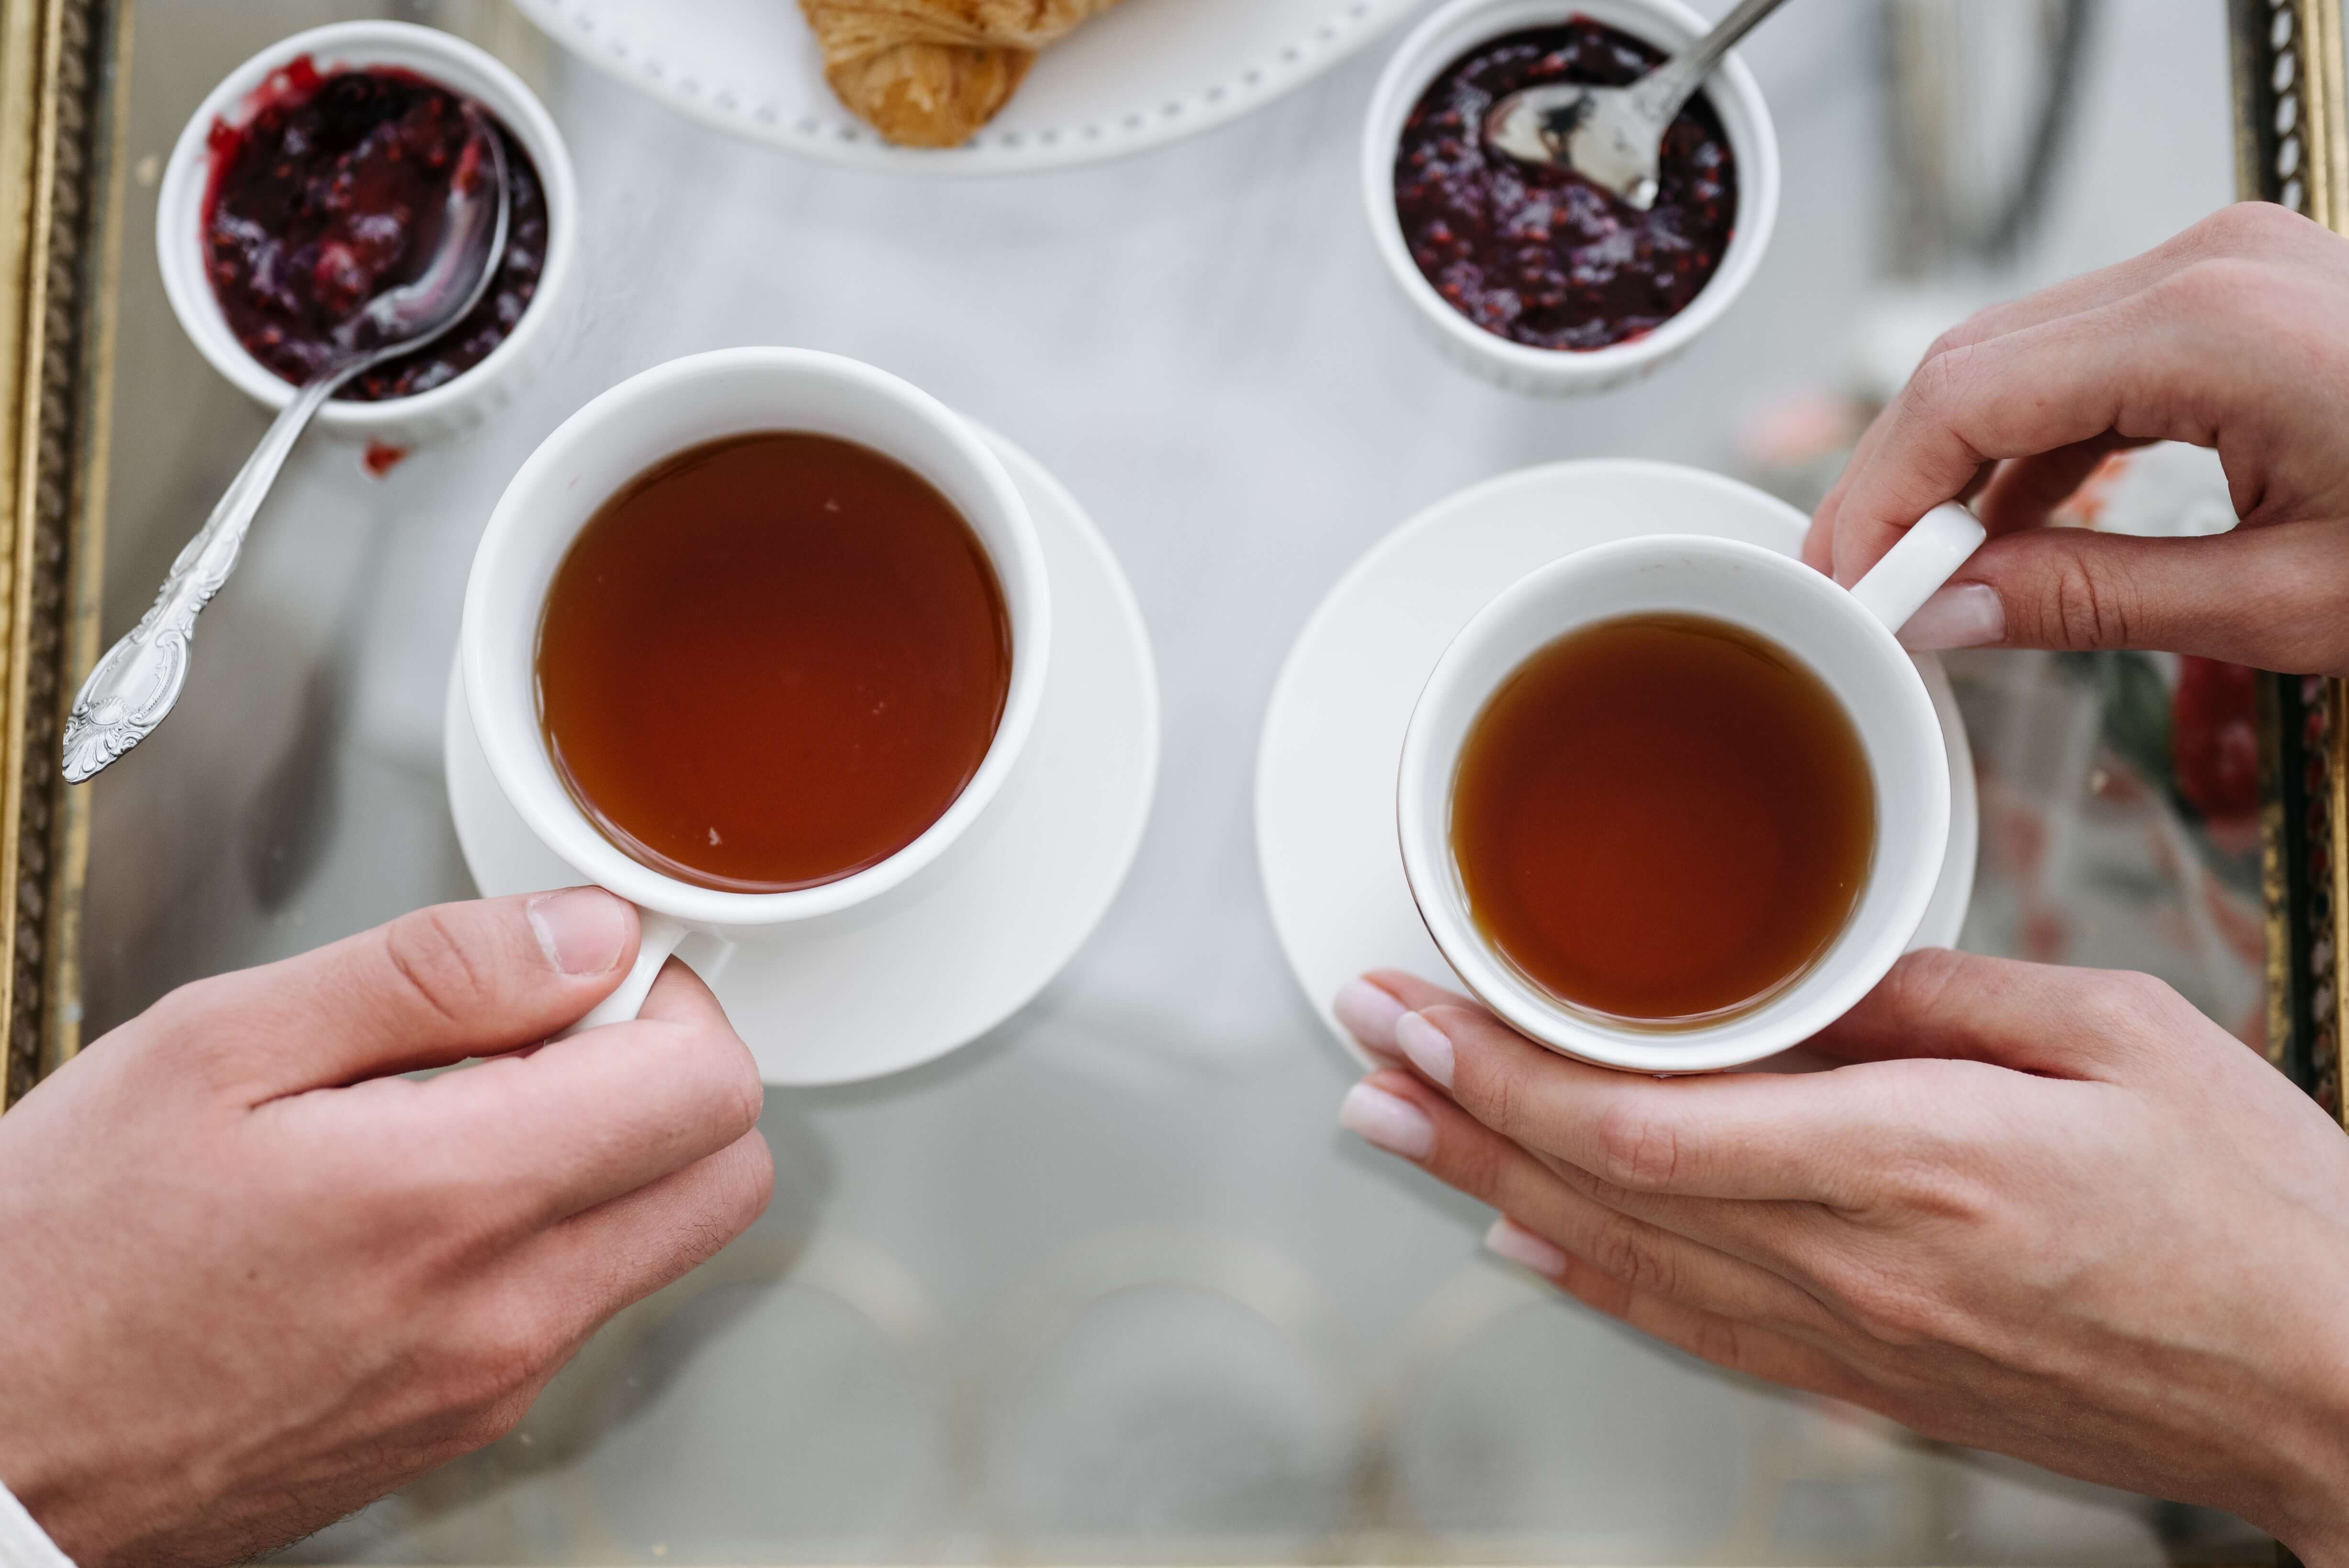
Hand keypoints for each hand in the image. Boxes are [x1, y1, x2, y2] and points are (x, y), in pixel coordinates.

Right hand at [0, 889, 770, 1567]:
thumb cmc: (59, 1255)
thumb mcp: (218, 1047)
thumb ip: (434, 975)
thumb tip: (588, 937)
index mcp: (452, 1201)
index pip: (706, 1085)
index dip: (662, 1000)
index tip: (577, 975)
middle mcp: (507, 1314)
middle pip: (725, 1170)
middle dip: (666, 1075)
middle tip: (535, 1038)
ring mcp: (495, 1382)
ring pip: (662, 1238)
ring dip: (609, 1153)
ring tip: (450, 1115)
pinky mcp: (466, 1421)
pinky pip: (580, 1302)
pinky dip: (550, 1228)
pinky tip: (421, 1197)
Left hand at [1333, 954, 2348, 1562]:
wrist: (2340, 1383)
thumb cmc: (2257, 1208)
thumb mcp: (2110, 1038)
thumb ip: (1931, 995)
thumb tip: (1801, 968)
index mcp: (1914, 1161)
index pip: (1641, 1119)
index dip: (1502, 1066)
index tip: (1418, 1005)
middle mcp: (1859, 1267)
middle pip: (1599, 1189)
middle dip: (1460, 1113)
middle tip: (1363, 1055)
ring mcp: (1859, 1341)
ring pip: (1622, 1262)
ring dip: (1493, 1192)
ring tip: (1398, 1136)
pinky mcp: (1878, 1384)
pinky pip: (1696, 1330)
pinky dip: (1593, 1282)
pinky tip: (1528, 1247)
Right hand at [1808, 200, 2348, 674]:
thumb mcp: (2290, 598)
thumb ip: (2099, 601)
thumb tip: (1948, 614)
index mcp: (2213, 327)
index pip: (1961, 398)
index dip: (1879, 501)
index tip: (1854, 590)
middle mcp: (2206, 268)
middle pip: (1970, 367)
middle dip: (1897, 484)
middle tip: (1864, 587)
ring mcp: (2221, 269)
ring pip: (2014, 360)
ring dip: (1955, 465)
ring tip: (1926, 569)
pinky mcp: (2234, 293)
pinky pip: (2085, 359)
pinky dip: (2029, 442)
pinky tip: (2006, 522)